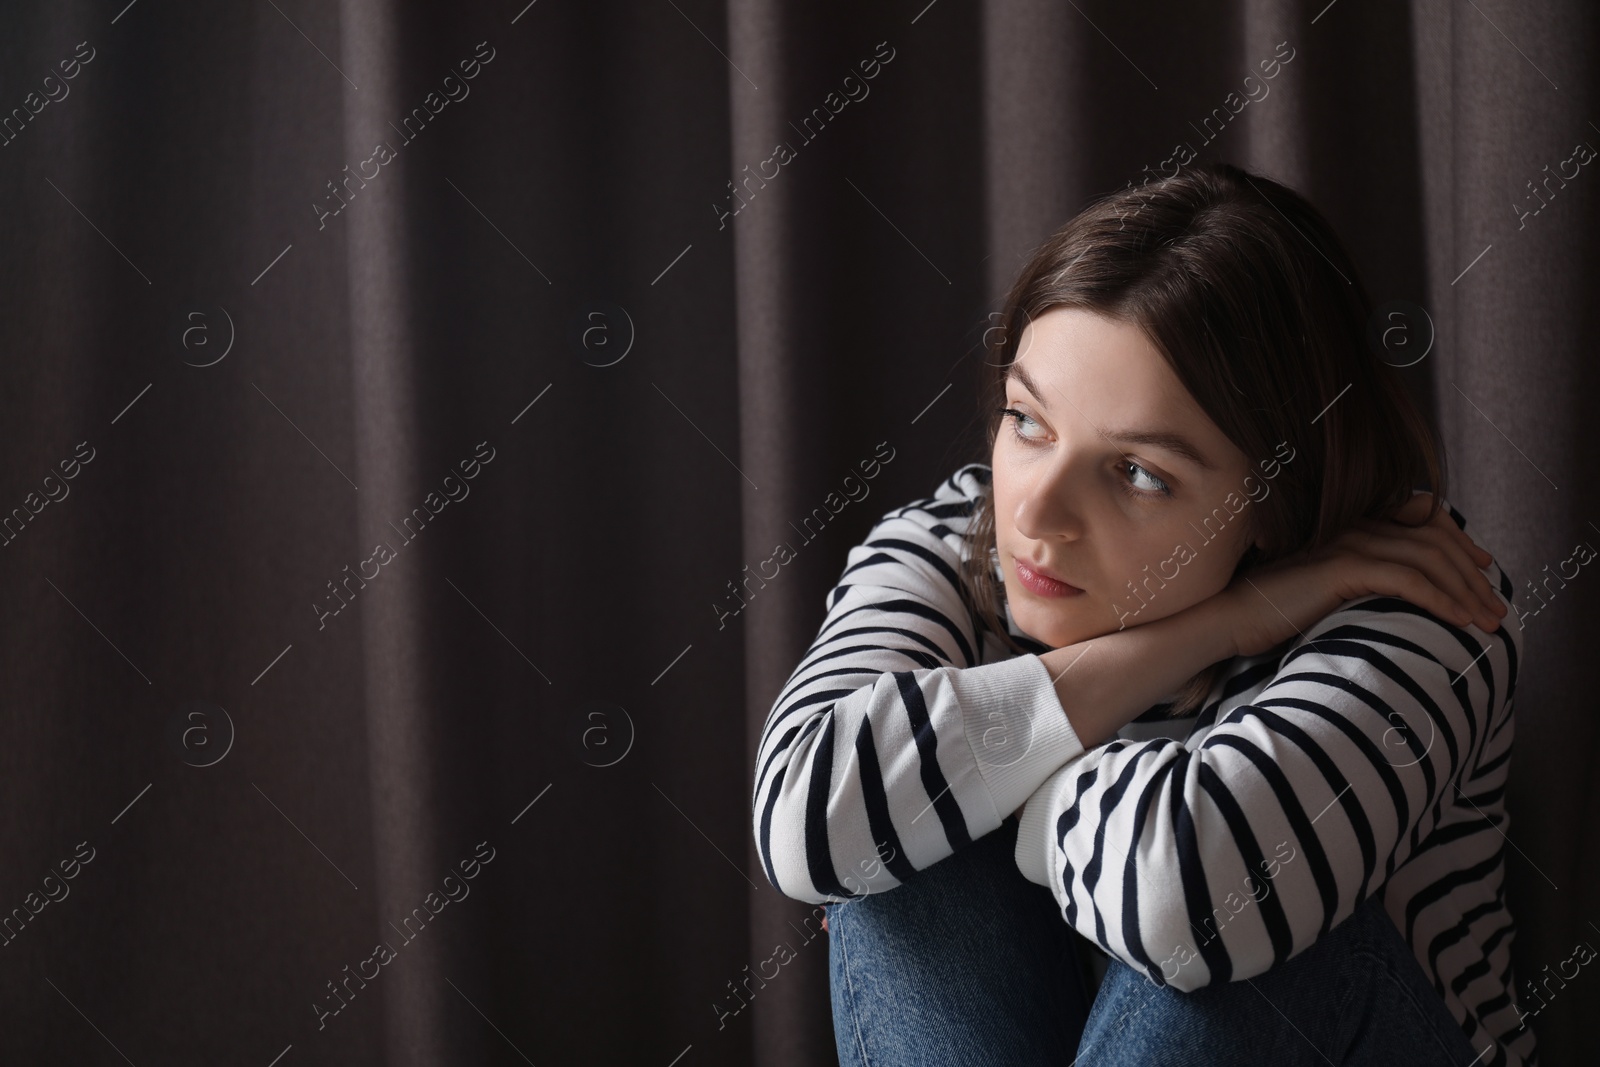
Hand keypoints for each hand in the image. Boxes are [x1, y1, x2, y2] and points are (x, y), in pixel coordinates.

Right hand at [1214, 492, 1507, 658]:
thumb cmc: (1271, 610)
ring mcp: (1349, 544)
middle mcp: (1355, 525)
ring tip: (1488, 621)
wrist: (1229, 616)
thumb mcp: (1324, 587)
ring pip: (1429, 559)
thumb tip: (1399, 596)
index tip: (1482, 568)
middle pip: (1434, 538)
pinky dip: (1442, 600)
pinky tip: (1460, 621)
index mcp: (1351, 524)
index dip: (1458, 538)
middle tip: (1496, 606)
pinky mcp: (1343, 568)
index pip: (1421, 517)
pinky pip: (1410, 581)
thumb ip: (1359, 578)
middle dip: (1472, 573)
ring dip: (1466, 591)